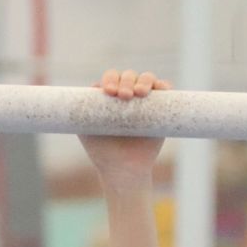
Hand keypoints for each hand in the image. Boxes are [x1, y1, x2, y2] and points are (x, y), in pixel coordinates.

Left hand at [79, 69, 171, 185]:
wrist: (124, 170)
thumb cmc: (102, 151)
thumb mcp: (86, 130)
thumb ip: (81, 112)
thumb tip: (84, 91)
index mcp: (109, 97)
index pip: (111, 79)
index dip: (110, 80)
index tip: (108, 92)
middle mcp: (127, 95)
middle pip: (128, 76)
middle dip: (126, 81)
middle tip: (124, 96)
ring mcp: (145, 101)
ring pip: (147, 79)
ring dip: (144, 80)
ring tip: (140, 93)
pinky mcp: (161, 108)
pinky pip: (165, 90)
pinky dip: (164, 85)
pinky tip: (160, 88)